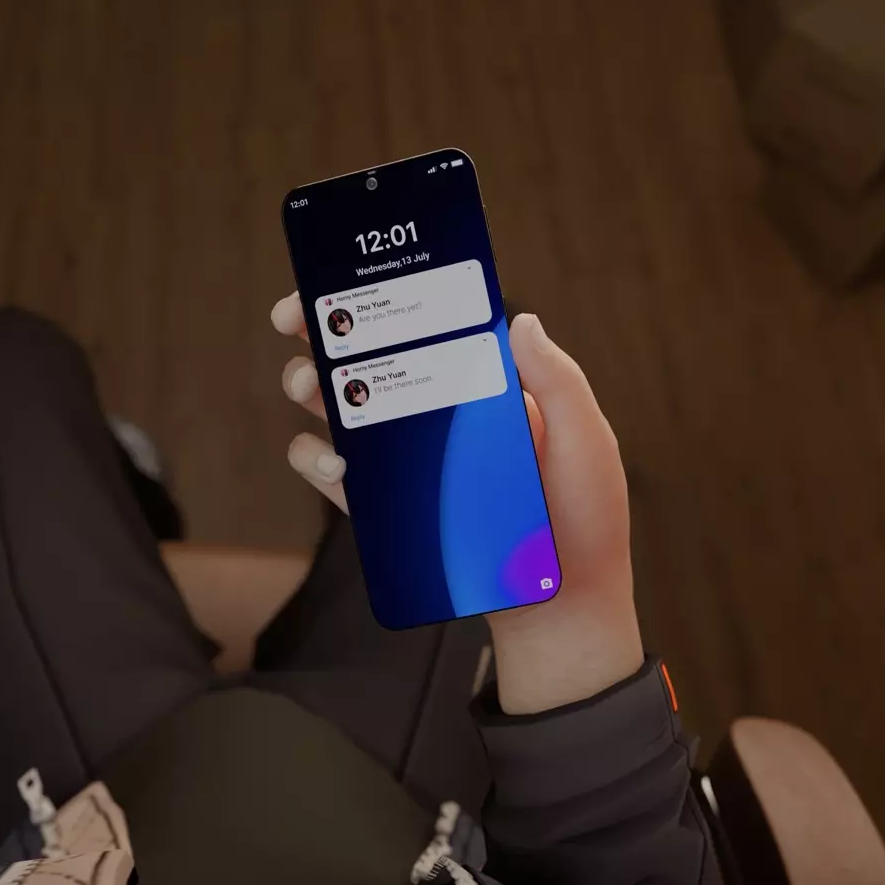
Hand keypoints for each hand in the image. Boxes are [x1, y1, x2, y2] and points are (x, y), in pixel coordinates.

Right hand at [271, 297, 643, 713]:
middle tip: (298, 322)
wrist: (559, 607)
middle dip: (322, 332)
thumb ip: (557, 382)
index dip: (379, 298)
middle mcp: (435, 416)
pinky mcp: (385, 507)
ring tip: (310, 388)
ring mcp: (406, 462)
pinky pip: (333, 475)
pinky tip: (337, 463)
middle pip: (366, 358)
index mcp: (481, 386)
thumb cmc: (583, 520)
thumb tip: (520, 320)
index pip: (424, 327)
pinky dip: (317, 461)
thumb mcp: (587, 442)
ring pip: (339, 410)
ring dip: (311, 388)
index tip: (343, 277)